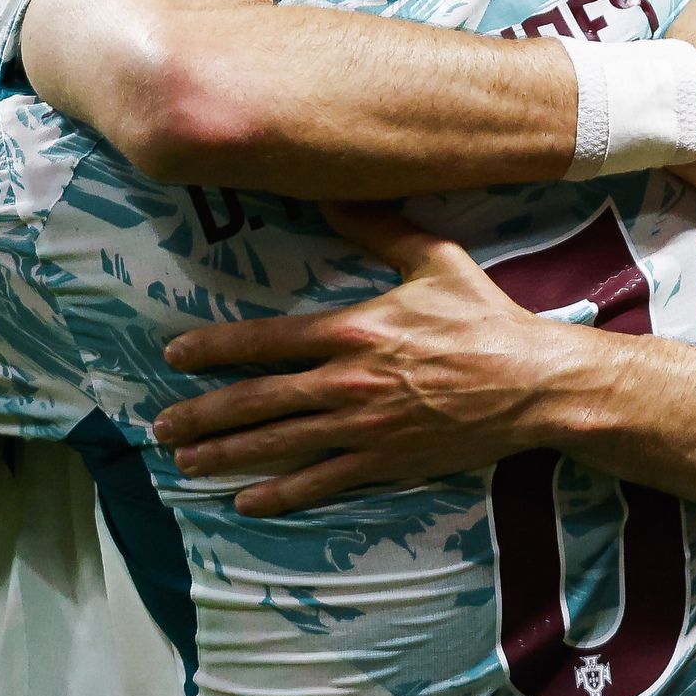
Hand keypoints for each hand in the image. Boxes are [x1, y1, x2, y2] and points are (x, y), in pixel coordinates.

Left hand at [155, 205, 578, 515]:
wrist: (533, 384)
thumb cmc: (486, 320)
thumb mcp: (436, 261)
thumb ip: (381, 230)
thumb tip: (334, 195)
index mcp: (355, 330)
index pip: (268, 341)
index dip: (216, 349)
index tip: (175, 356)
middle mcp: (348, 381)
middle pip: (259, 399)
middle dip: (204, 414)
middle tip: (162, 426)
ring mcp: (364, 427)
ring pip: (280, 444)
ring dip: (227, 453)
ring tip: (185, 461)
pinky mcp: (386, 461)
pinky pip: (321, 481)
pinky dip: (280, 493)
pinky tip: (245, 499)